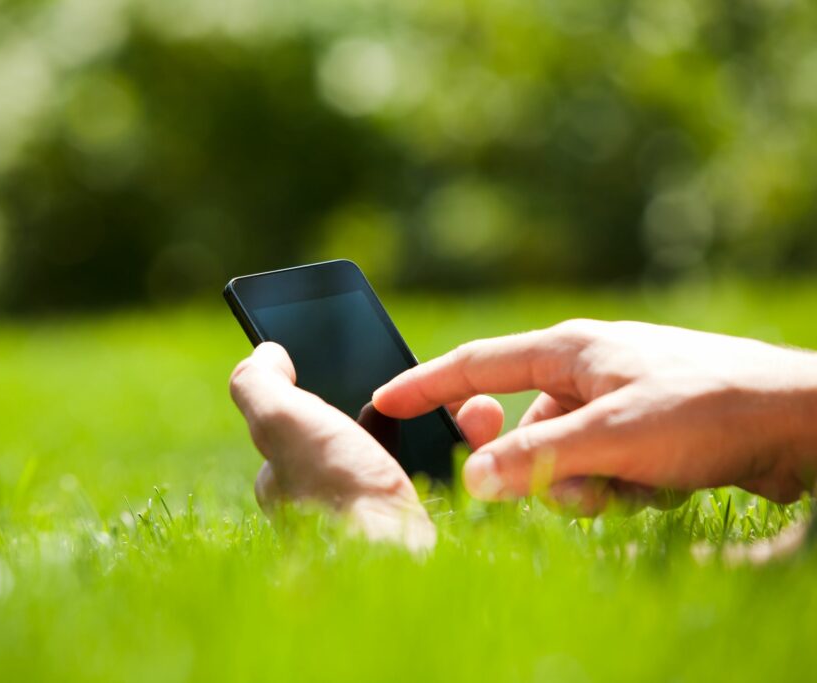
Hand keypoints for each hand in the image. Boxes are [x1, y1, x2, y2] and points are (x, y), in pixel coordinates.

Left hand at [229, 343, 501, 550]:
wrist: (395, 564)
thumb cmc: (335, 489)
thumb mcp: (282, 423)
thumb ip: (259, 384)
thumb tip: (265, 351)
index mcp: (288, 480)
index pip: (308, 423)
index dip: (338, 390)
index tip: (372, 364)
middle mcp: (326, 503)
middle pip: (369, 434)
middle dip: (408, 403)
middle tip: (435, 381)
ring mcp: (374, 519)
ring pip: (415, 454)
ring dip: (446, 422)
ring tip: (475, 405)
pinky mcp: (421, 533)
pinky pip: (447, 480)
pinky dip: (467, 453)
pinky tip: (482, 434)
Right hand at [374, 320, 816, 510]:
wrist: (799, 420)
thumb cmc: (708, 407)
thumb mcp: (611, 435)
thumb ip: (535, 456)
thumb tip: (472, 479)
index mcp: (568, 350)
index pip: (477, 364)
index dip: (425, 385)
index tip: (382, 402)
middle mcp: (586, 370)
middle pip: (521, 426)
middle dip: (537, 466)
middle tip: (572, 481)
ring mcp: (616, 400)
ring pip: (562, 458)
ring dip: (588, 486)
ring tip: (636, 486)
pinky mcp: (643, 430)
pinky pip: (602, 469)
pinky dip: (620, 488)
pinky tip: (664, 484)